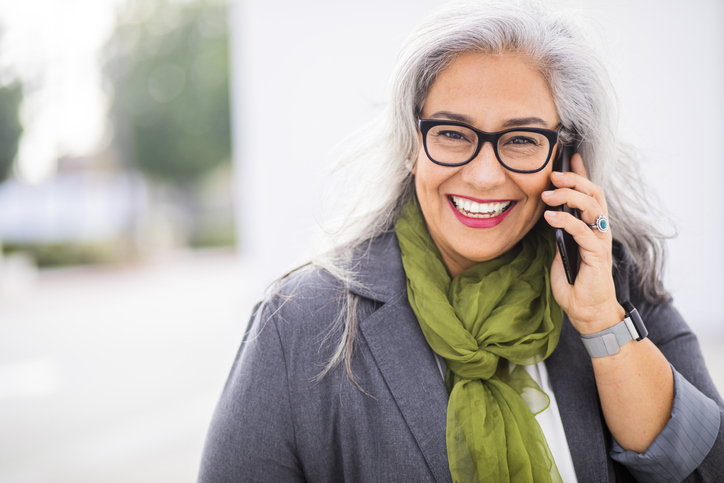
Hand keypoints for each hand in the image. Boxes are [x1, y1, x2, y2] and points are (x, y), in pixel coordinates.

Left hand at [542, 153, 624, 333]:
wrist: (586, 311)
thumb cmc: (574, 284)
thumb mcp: (560, 252)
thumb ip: (558, 234)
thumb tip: (548, 215)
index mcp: (592, 227)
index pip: (590, 193)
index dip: (581, 174)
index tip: (569, 156)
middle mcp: (600, 230)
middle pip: (594, 194)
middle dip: (575, 179)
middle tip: (553, 174)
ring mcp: (600, 241)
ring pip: (592, 207)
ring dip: (569, 196)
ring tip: (548, 193)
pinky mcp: (597, 254)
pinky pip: (583, 230)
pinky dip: (566, 220)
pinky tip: (551, 216)